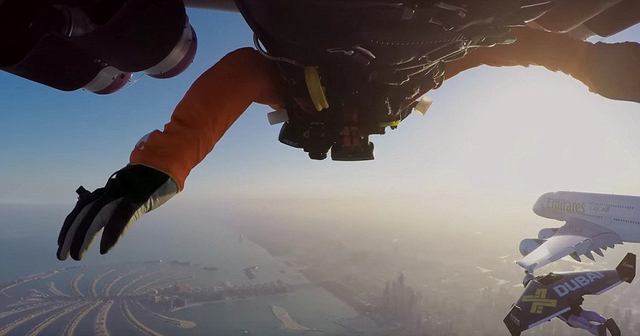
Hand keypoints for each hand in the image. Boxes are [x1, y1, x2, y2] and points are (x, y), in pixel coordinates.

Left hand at [56, 165, 177, 260]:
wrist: (168, 164)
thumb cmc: (151, 180)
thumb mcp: (130, 190)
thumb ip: (117, 201)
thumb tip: (105, 217)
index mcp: (108, 190)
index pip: (82, 208)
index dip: (70, 226)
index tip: (61, 243)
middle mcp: (111, 190)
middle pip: (84, 213)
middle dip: (71, 235)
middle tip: (62, 256)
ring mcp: (124, 193)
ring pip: (97, 215)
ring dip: (84, 236)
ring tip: (77, 256)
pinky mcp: (138, 198)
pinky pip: (121, 217)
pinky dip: (112, 234)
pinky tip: (104, 249)